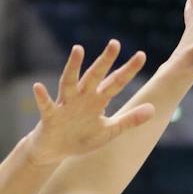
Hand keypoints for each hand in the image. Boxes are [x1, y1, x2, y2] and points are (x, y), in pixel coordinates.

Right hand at [27, 41, 154, 164]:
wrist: (55, 150)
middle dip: (105, 61)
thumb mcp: (109, 131)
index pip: (116, 82)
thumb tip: (153, 109)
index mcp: (98, 100)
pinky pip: (46, 104)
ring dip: (73, 66)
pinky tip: (38, 87)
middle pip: (95, 75)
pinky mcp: (50, 115)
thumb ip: (129, 120)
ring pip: (69, 82)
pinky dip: (42, 97)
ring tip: (78, 49)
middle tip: (115, 43)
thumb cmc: (82, 137)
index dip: (128, 70)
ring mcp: (65, 104)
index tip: (141, 55)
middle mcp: (82, 97)